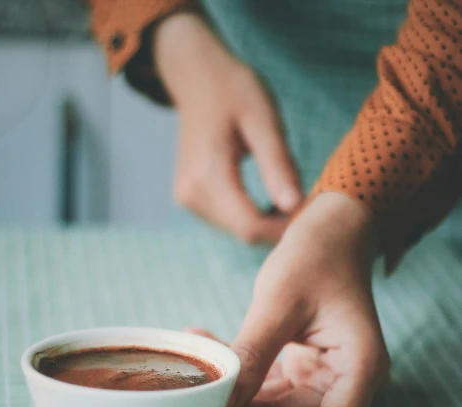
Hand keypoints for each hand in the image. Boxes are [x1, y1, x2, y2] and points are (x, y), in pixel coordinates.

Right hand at [154, 12, 301, 243]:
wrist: (196, 77)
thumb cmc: (233, 90)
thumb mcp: (263, 119)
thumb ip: (278, 164)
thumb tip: (295, 207)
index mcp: (207, 175)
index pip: (251, 226)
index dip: (285, 227)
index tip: (314, 212)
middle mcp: (191, 195)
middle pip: (245, 233)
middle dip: (279, 225)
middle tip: (310, 202)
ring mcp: (187, 200)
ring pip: (238, 231)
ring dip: (269, 222)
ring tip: (292, 195)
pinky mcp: (191, 201)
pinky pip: (230, 222)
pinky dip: (254, 216)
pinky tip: (272, 198)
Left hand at [196, 193, 389, 406]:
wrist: (329, 232)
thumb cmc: (316, 257)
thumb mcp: (280, 301)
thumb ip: (254, 352)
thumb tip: (223, 402)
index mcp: (360, 367)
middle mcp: (345, 380)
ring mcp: (321, 377)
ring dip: (234, 392)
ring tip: (194, 366)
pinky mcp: (299, 370)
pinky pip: (264, 385)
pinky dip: (236, 373)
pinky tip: (201, 344)